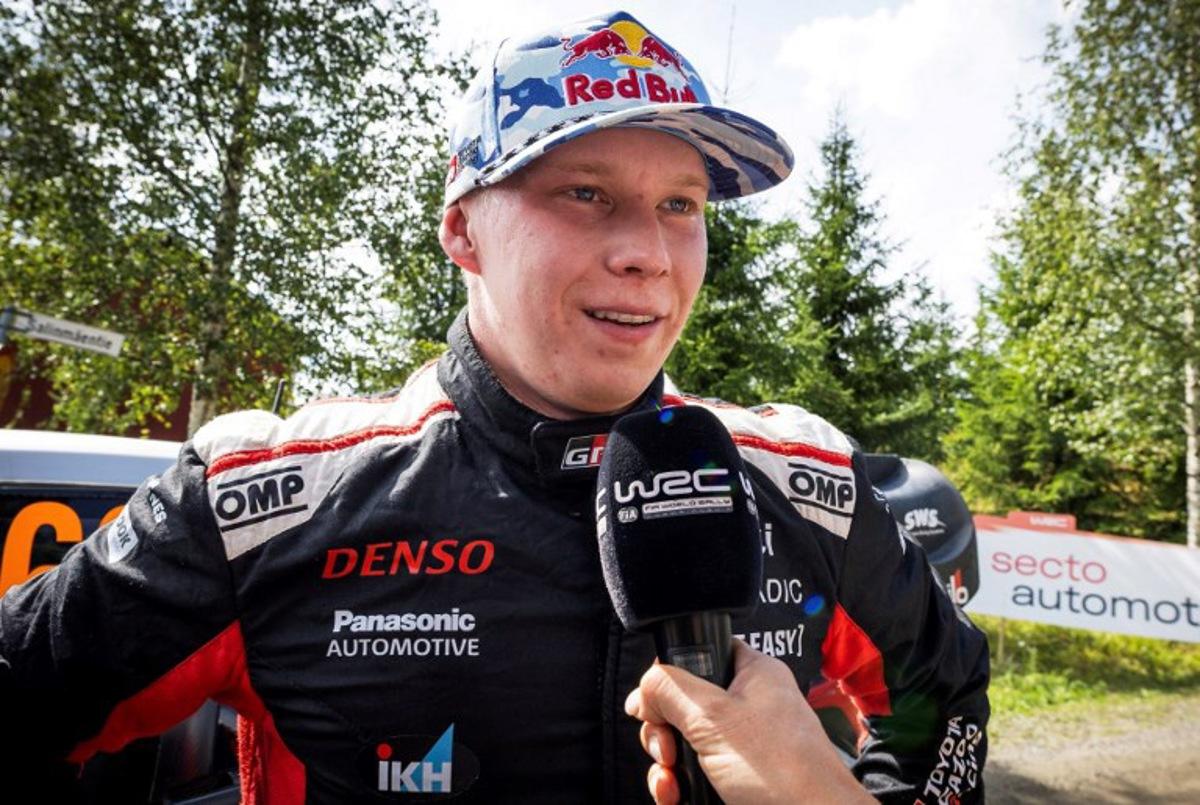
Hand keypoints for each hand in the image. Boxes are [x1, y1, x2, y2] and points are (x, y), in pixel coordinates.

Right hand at [624, 639, 874, 804]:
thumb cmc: (778, 768)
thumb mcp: (713, 717)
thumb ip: (669, 690)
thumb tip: (642, 689)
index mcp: (753, 674)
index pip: (703, 652)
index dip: (671, 673)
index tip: (653, 700)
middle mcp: (747, 705)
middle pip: (683, 702)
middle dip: (662, 729)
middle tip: (667, 748)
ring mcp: (741, 744)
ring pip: (684, 741)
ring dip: (665, 763)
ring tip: (670, 780)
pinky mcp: (734, 777)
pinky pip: (693, 772)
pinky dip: (676, 784)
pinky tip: (673, 795)